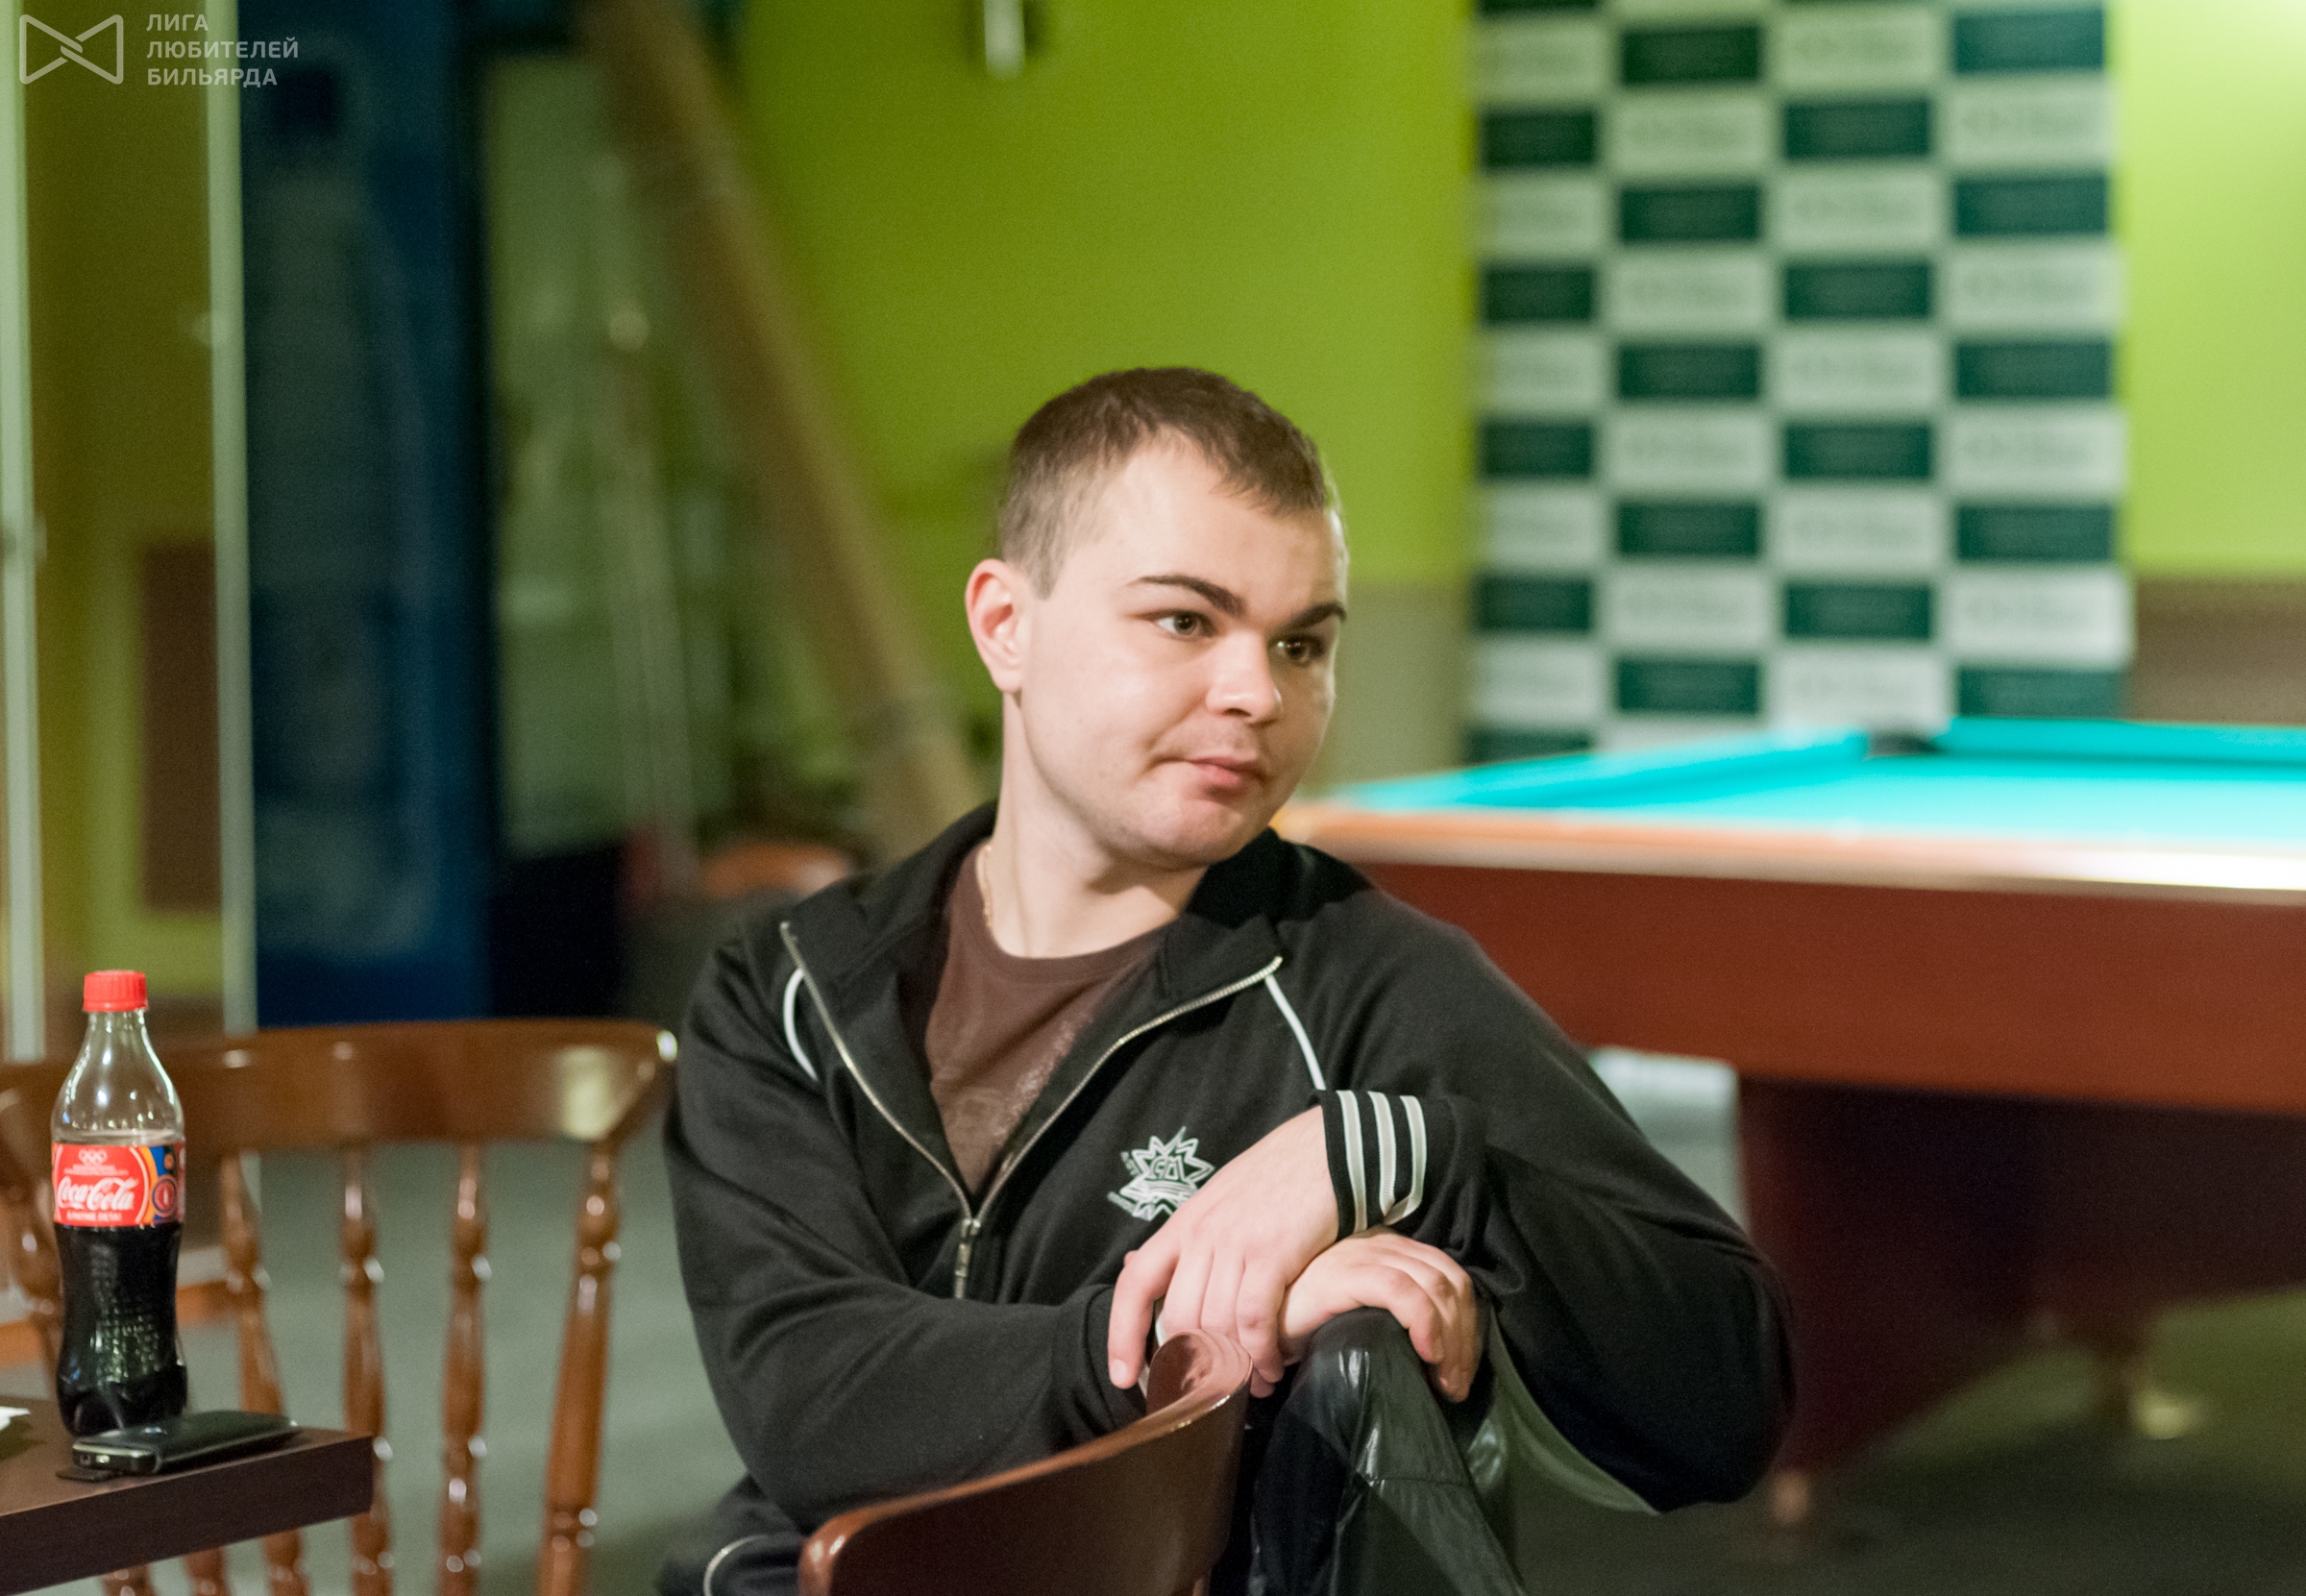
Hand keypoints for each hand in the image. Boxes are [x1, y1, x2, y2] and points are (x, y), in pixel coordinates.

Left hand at [1107, 1108, 1333, 1396]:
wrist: (1327, 1147)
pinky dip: (1260, 1352)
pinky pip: (1254, 1318)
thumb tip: (1155, 1270)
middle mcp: (1201, 1233)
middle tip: (1211, 1393)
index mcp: (1184, 1223)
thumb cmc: (1278, 1178)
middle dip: (1191, 1364)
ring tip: (1249, 1387)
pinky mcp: (1272, 1252)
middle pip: (1178, 1317)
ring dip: (1232, 1366)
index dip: (1122, 1333)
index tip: (1124, 1377)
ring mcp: (1235, 1242)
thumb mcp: (1222, 1201)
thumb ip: (1194, 1239)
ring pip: (1215, 1323)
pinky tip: (1270, 1368)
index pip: (1135, 1282)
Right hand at [1280, 1229, 1481, 1402]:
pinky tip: (1427, 1355)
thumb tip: (1443, 1358)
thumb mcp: (1361, 1317)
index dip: (1467, 1325)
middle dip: (1465, 1338)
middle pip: (1451, 1282)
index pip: (1450, 1276)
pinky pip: (1403, 1293)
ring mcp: (1364, 1255)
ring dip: (1452, 1340)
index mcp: (1389, 1249)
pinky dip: (1427, 1324)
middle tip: (1456, 1385)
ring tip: (1445, 1382)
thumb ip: (1394, 1317)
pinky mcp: (1346, 1273)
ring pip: (1436, 1287)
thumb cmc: (1305, 1326)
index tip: (1461, 1372)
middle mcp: (1381, 1244)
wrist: (1254, 1322)